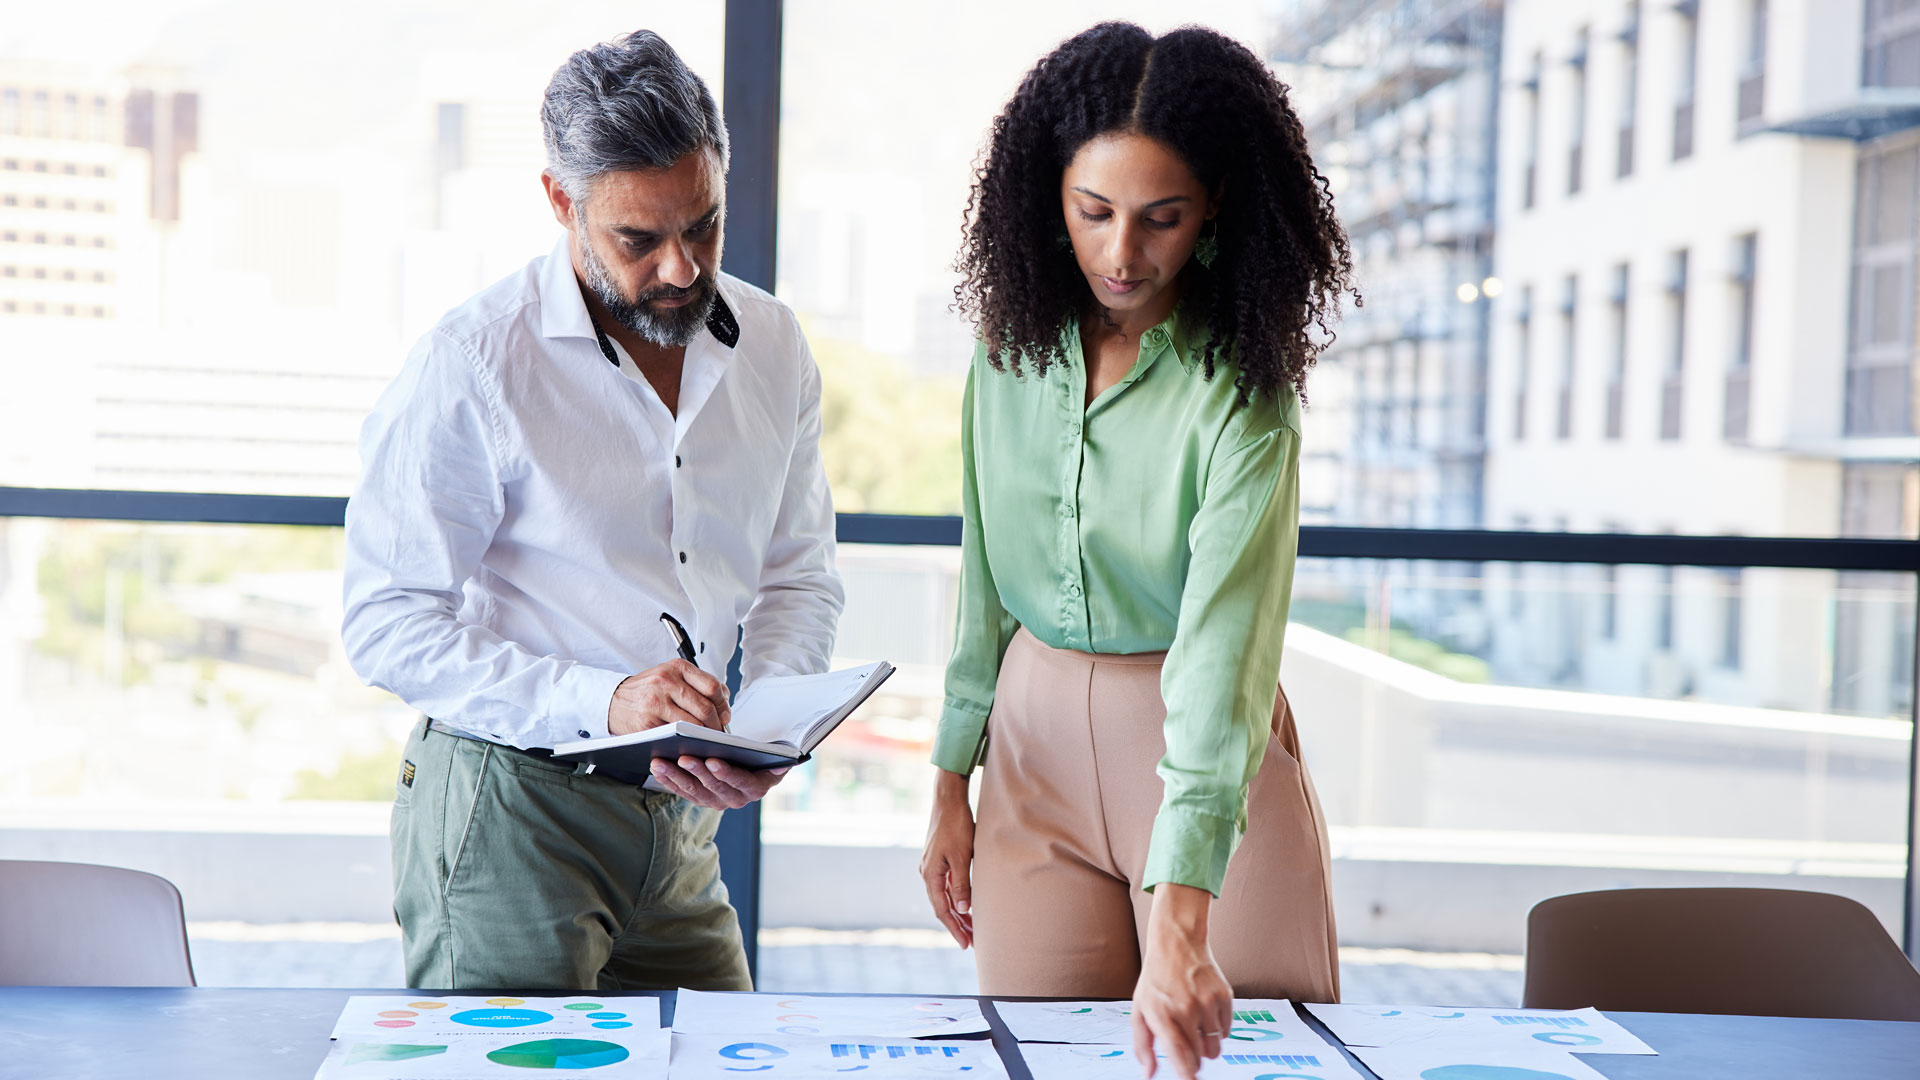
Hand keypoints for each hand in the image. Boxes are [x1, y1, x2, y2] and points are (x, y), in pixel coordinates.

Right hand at [609, 659, 730, 734]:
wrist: (614, 701)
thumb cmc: (647, 691)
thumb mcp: (672, 676)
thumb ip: (698, 683)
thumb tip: (725, 699)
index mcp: (677, 667)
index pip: (712, 686)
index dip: (723, 705)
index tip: (725, 715)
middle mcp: (667, 680)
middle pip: (705, 707)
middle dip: (716, 725)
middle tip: (718, 732)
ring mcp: (656, 700)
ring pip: (693, 724)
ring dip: (704, 735)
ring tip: (705, 738)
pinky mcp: (648, 721)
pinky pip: (675, 734)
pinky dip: (686, 740)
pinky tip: (687, 741)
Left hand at [649, 756, 788, 809]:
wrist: (752, 762)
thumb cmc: (760, 753)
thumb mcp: (771, 755)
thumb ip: (776, 759)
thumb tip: (783, 765)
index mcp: (756, 788)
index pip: (741, 782)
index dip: (727, 773)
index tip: (713, 760)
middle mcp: (736, 799)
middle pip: (714, 787)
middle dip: (697, 772)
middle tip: (683, 757)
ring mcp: (716, 801)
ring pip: (695, 790)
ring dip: (676, 776)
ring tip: (661, 761)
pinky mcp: (699, 798)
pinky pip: (682, 791)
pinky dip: (668, 780)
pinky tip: (656, 767)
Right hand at [918, 769, 975, 947]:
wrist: (948, 799)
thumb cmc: (956, 826)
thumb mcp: (961, 857)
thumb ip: (961, 885)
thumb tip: (962, 910)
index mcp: (930, 875)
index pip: (942, 910)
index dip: (954, 928)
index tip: (966, 943)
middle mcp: (928, 872)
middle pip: (942, 906)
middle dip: (957, 924)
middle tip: (972, 941)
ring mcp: (932, 866)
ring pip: (944, 896)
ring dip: (958, 912)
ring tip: (972, 926)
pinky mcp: (939, 858)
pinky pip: (946, 885)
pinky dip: (956, 897)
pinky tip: (966, 903)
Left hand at [1131, 884, 1231, 1079]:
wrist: (1177, 943)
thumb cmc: (1157, 978)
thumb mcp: (1140, 1009)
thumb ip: (1143, 1044)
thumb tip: (1149, 1072)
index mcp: (1162, 1013)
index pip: (1178, 1052)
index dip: (1186, 1072)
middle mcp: (1186, 1008)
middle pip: (1198, 1055)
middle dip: (1193, 1059)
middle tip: (1186, 1043)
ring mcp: (1207, 1002)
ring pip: (1215, 1047)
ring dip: (1206, 1045)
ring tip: (1194, 1026)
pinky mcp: (1224, 996)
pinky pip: (1226, 1031)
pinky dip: (1217, 1029)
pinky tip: (1205, 1012)